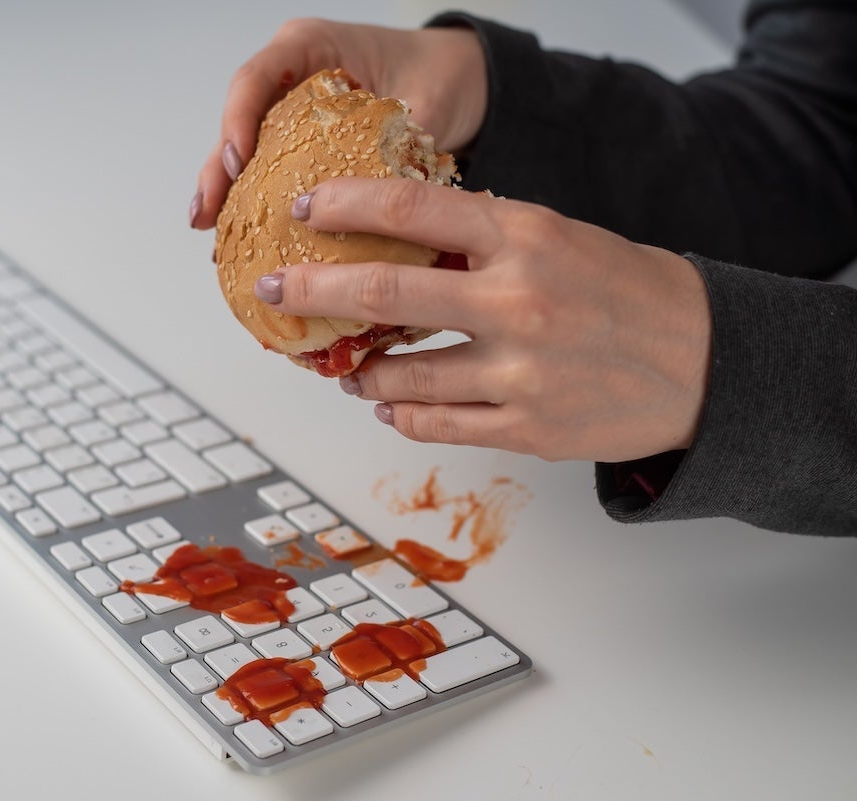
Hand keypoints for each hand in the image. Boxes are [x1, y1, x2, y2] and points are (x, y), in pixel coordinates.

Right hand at [189, 18, 486, 228]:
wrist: (452, 77)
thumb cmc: (436, 74)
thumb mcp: (423, 100)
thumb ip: (399, 139)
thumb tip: (383, 197)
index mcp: (312, 47)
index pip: (258, 78)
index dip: (238, 119)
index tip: (236, 160)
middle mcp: (291, 75)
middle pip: (239, 120)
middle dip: (217, 169)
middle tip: (205, 211)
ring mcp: (290, 110)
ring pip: (245, 149)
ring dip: (224, 190)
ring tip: (206, 227)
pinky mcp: (297, 142)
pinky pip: (267, 169)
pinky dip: (252, 201)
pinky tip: (238, 236)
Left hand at [255, 179, 711, 462]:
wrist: (700, 361)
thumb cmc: (622, 291)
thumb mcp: (557, 236)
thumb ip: (481, 238)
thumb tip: (396, 240)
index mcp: (526, 238)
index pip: (412, 209)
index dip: (346, 206)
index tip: (305, 208)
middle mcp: (517, 302)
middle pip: (385, 295)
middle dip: (313, 292)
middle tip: (275, 290)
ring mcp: (519, 372)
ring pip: (399, 375)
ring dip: (357, 370)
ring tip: (344, 367)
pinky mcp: (525, 427)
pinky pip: (434, 424)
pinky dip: (398, 413)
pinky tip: (388, 403)